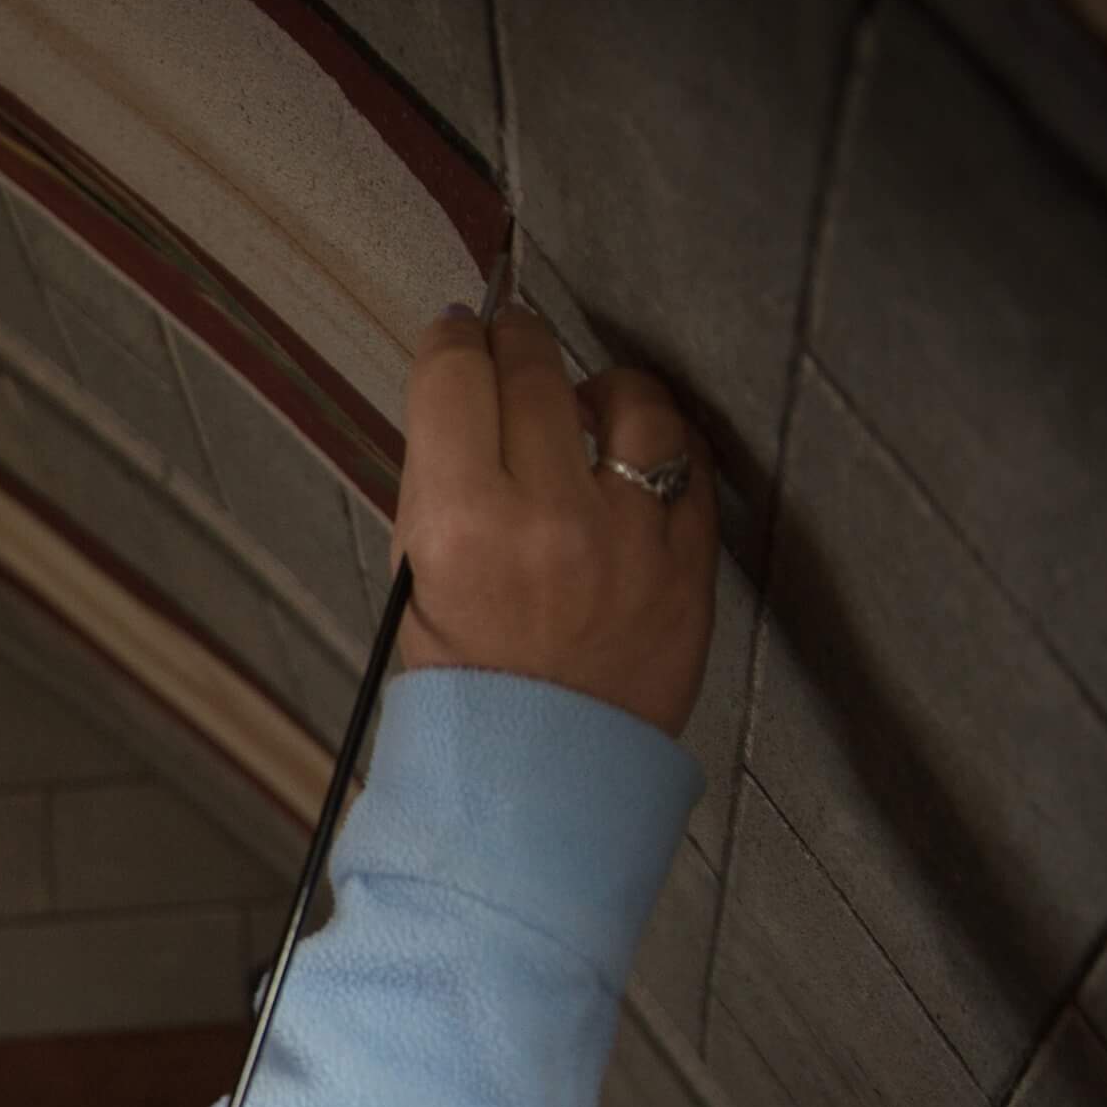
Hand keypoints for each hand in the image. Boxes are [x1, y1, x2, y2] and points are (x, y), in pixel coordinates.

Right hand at [392, 301, 717, 737]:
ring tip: (587, 401)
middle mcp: (548, 521)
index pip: (455, 381)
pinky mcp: (689, 564)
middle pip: (537, 372)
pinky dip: (659, 445)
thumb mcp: (417, 579)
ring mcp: (630, 540)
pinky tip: (635, 453)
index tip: (457, 331)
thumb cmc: (467, 682)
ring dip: (603, 385)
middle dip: (517, 340)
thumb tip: (463, 396)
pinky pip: (689, 465)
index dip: (452, 339)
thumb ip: (439, 484)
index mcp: (461, 527)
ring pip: (631, 401)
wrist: (539, 774)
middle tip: (510, 340)